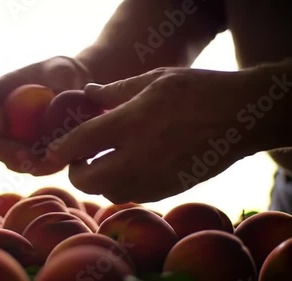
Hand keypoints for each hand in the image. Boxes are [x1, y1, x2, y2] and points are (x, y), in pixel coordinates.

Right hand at [0, 56, 91, 174]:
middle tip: (22, 154)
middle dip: (4, 149)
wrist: (75, 91)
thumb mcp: (64, 70)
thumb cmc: (64, 74)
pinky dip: (41, 168)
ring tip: (40, 164)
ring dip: (23, 164)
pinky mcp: (30, 155)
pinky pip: (30, 166)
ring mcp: (11, 140)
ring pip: (7, 158)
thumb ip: (58, 80)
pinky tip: (56, 165)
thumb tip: (57, 98)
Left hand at [46, 67, 264, 202]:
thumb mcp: (154, 79)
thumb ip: (116, 91)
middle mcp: (140, 156)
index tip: (50, 153)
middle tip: (80, 158)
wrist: (242, 117)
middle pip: (89, 181)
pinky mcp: (169, 189)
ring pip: (110, 193)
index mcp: (132, 123)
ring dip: (99, 181)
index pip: (82, 142)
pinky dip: (122, 185)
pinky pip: (134, 195)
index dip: (59, 150)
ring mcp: (156, 177)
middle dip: (76, 172)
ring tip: (105, 161)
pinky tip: (130, 166)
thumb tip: (89, 92)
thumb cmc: (198, 91)